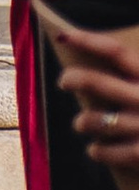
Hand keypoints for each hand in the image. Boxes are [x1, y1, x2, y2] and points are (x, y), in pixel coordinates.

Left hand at [43, 10, 138, 157]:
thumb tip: (125, 59)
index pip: (116, 52)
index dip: (88, 40)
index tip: (65, 36)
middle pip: (98, 83)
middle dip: (74, 79)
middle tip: (64, 80)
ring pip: (97, 121)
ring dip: (83, 122)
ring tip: (79, 123)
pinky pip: (112, 153)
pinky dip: (100, 152)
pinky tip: (95, 150)